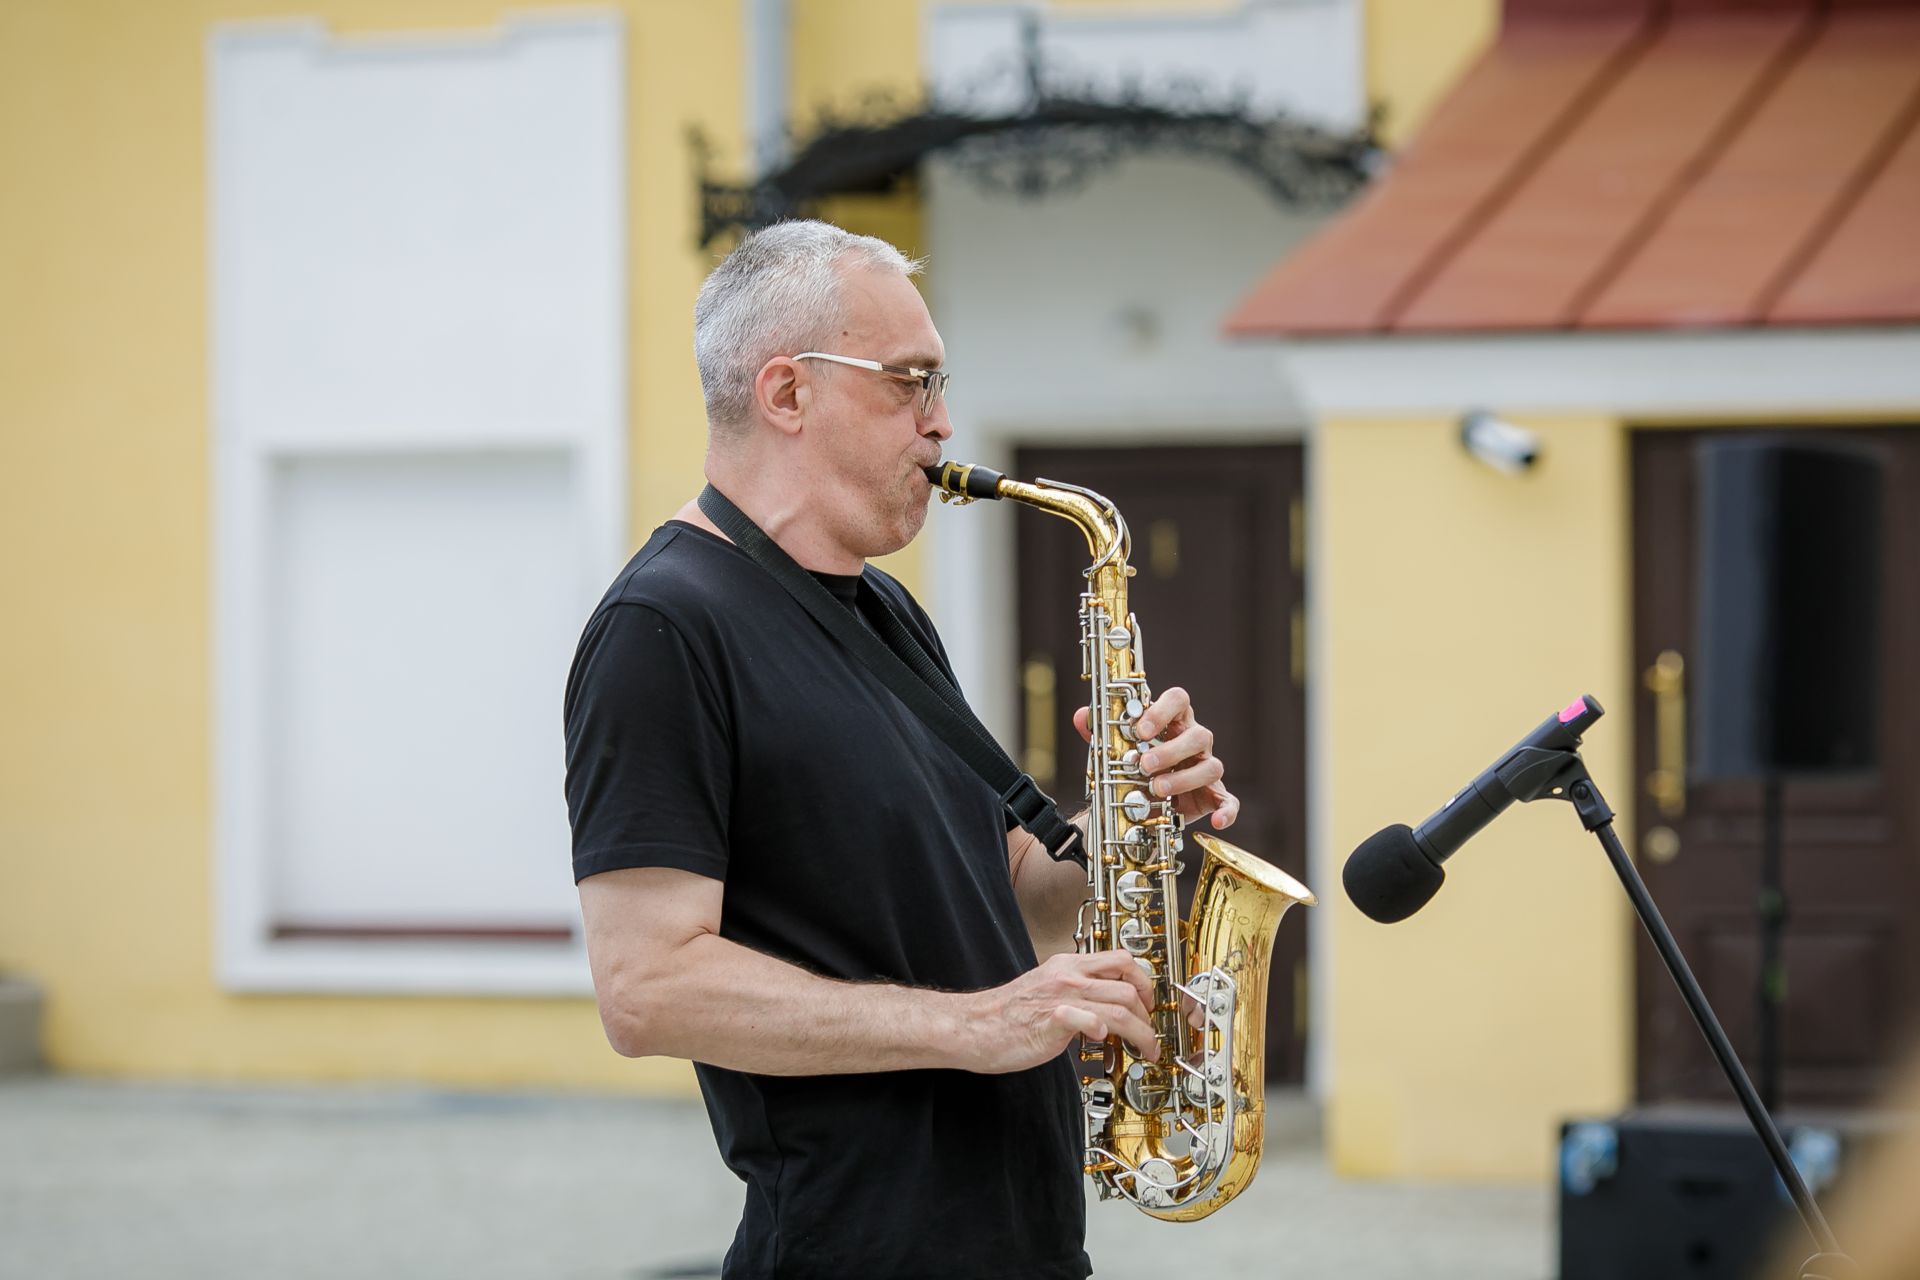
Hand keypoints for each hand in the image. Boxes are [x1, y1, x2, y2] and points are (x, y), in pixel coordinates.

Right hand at [961, 950, 1159, 1073]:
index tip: (1148, 1003)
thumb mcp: (1048, 989)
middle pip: (1128, 984)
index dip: (1144, 983)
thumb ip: (1076, 991)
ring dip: (1141, 1032)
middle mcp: (1068, 977)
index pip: (1121, 961)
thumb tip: (1103, 1008)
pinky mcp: (1052, 1020)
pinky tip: (1105, 1040)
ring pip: (1119, 1007)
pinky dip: (1102, 1028)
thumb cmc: (1008, 1014)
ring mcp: (1061, 997)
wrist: (975, 1026)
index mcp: (1068, 966)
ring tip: (1145, 1048)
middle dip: (1148, 1013)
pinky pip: (1086, 1017)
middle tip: (1150, 1030)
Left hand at [1073, 685, 1239, 830]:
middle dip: (1171, 751)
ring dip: (1185, 779)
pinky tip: (1217, 821)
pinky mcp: (1213, 796)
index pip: (1179, 700)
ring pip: (1212, 766)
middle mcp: (1194, 742)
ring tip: (1157, 788)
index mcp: (1173, 722)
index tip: (1140, 729)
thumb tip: (1081, 716)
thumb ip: (1100, 733)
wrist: (1140, 803)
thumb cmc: (1134, 766)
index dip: (1162, 710)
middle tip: (1144, 765)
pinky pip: (1229, 801)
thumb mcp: (1115, 750)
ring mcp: (1206, 768)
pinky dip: (1227, 811)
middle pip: (1199, 735)